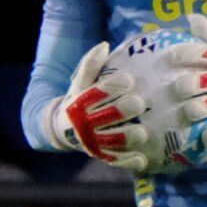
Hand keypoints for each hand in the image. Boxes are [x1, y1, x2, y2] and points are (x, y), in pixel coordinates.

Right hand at [44, 43, 149, 169]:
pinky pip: (116, 161)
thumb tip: (105, 45)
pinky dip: (129, 161)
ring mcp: (93, 141)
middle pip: (105, 117)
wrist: (63, 129)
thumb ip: (90, 65)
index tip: (129, 79)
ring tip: (142, 132)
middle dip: (122, 110)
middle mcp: (85, 123)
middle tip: (139, 103)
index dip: (112, 86)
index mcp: (80, 102)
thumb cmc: (79, 99)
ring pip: (111, 141)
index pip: (95, 93)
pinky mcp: (101, 155)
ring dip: (127, 137)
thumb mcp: (80, 82)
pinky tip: (143, 159)